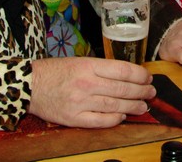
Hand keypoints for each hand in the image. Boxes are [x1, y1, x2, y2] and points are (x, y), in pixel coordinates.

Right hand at [28, 57, 154, 127]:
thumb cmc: (55, 71)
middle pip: (122, 89)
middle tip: (151, 92)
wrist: (30, 85)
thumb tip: (125, 75)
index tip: (148, 77)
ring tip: (143, 106)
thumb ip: (100, 68)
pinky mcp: (74, 118)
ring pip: (115, 105)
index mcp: (89, 66)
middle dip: (141, 91)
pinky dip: (115, 119)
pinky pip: (101, 121)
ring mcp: (81, 102)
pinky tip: (123, 116)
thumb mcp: (79, 61)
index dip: (140, 75)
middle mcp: (87, 83)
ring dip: (133, 106)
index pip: (122, 70)